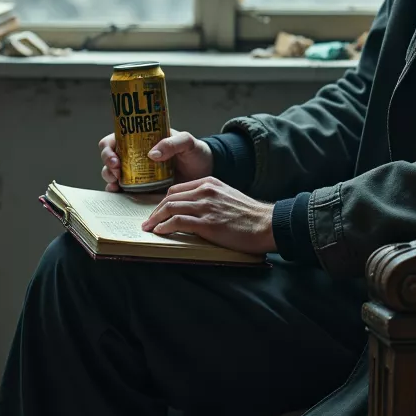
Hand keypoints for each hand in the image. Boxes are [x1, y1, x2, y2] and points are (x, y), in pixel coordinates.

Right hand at [99, 129, 213, 191]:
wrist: (205, 172)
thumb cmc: (195, 152)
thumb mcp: (187, 142)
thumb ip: (173, 143)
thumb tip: (152, 154)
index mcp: (141, 139)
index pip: (116, 139)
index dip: (109, 148)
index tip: (116, 158)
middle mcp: (134, 155)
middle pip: (110, 157)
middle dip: (108, 165)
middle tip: (116, 172)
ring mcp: (136, 173)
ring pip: (112, 174)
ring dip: (109, 177)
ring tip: (116, 183)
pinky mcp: (141, 188)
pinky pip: (124, 190)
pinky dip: (117, 191)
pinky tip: (118, 193)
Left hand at [141, 176, 274, 254]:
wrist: (267, 224)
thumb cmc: (250, 216)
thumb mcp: (228, 198)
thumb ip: (210, 199)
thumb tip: (193, 212)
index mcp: (210, 183)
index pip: (177, 189)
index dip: (163, 201)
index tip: (157, 212)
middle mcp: (205, 191)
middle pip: (170, 197)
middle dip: (155, 210)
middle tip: (148, 222)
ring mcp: (206, 206)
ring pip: (170, 207)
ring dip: (156, 219)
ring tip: (148, 228)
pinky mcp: (207, 223)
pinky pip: (178, 221)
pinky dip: (165, 226)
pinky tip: (160, 232)